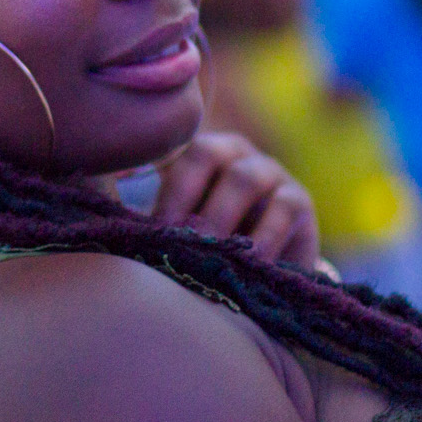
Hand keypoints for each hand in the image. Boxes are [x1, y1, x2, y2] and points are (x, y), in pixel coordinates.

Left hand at [153, 131, 320, 269]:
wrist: (264, 271)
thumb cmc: (210, 247)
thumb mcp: (182, 231)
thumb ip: (156, 222)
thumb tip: (122, 220)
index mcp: (201, 154)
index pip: (179, 150)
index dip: (169, 189)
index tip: (157, 232)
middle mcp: (235, 153)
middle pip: (209, 153)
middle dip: (189, 200)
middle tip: (182, 243)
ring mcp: (270, 172)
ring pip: (245, 178)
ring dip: (223, 216)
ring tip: (211, 253)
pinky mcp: (299, 200)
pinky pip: (284, 208)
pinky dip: (264, 237)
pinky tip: (250, 263)